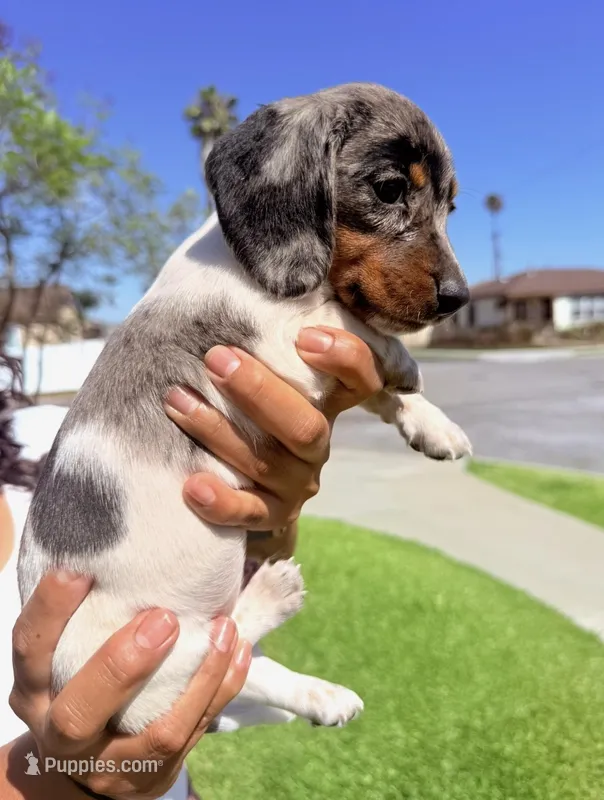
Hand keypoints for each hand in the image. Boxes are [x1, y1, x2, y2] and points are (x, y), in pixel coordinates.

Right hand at [8, 572, 250, 798]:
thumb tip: (114, 547)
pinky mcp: (157, 774)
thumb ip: (80, 618)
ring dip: (198, 678)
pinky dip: (222, 688)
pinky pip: (197, 732)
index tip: (77, 570)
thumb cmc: (78, 685)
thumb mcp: (63, 656)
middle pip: (79, 713)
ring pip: (159, 734)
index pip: (31, 651)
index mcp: (36, 692)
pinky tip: (239, 651)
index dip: (50, 611)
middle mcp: (65, 737)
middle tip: (162, 618)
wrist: (90, 763)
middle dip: (121, 666)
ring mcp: (114, 764)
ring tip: (223, 628)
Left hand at [164, 327, 383, 529]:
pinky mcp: (272, 515)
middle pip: (306, 426)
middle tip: (216, 358)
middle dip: (259, 391)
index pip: (361, 381)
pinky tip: (192, 485)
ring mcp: (297, 485)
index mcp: (328, 405)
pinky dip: (222, 502)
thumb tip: (227, 284)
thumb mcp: (270, 376)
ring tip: (176, 399)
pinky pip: (251, 515)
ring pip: (267, 463)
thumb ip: (264, 344)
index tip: (304, 337)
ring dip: (218, 430)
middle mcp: (318, 446)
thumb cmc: (250, 407)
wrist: (249, 482)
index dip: (344, 359)